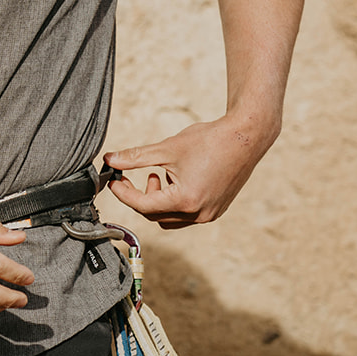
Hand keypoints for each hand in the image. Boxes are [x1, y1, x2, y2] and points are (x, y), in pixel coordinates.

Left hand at [104, 114, 273, 228]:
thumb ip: (135, 157)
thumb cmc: (208, 140)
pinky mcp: (216, 210)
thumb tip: (110, 160)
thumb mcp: (166, 148)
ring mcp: (209, 214)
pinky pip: (185, 214)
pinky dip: (172, 201)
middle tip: (128, 177)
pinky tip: (173, 178)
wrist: (246, 137)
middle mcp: (199, 213)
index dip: (123, 193)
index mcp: (186, 200)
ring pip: (169, 218)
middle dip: (138, 196)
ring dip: (156, 201)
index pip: (143, 205)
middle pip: (154, 215)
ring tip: (156, 175)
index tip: (112, 181)